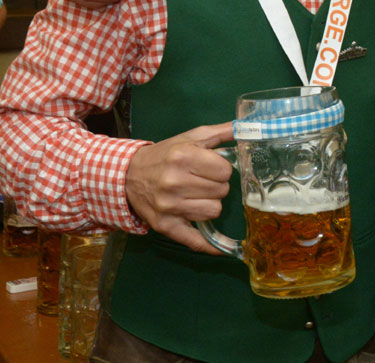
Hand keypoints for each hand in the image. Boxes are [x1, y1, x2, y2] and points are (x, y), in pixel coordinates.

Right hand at [125, 123, 234, 253]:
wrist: (127, 175)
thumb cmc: (165, 155)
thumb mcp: (191, 137)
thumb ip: (221, 132)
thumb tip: (247, 127)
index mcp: (183, 157)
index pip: (225, 172)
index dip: (221, 170)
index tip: (210, 168)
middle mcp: (174, 182)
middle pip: (221, 192)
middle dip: (216, 186)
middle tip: (201, 182)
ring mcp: (169, 206)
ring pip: (213, 212)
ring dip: (209, 205)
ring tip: (195, 196)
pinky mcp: (165, 225)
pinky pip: (196, 241)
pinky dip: (209, 245)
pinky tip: (220, 248)